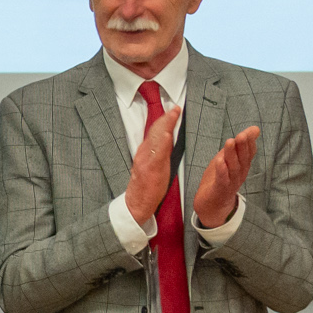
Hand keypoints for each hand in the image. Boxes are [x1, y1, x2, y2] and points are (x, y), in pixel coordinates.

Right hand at [124, 101, 180, 228]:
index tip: (175, 110)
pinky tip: (167, 134)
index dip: (165, 120)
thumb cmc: (146, 187)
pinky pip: (157, 153)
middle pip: (155, 131)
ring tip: (173, 114)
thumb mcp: (152, 167)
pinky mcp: (149, 169)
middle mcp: (143, 153)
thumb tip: (167, 140)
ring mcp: (145, 160)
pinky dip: (162, 142)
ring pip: (155, 139)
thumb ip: (158, 153)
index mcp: (145, 152)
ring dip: (165, 125)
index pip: (155, 131)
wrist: (136, 204)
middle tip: (176, 108)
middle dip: (166, 118)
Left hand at [190, 124, 259, 230]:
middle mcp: (240, 173)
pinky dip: (221, 170)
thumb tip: (254, 129)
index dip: (250, 141)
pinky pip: (222, 179)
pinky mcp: (220, 189)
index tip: (252, 130)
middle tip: (242, 134)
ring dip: (232, 154)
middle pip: (243, 159)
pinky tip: (220, 161)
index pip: (249, 152)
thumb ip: (239, 145)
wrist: (212, 205)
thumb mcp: (229, 158)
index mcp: (242, 165)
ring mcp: (231, 182)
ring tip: (230, 141)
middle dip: (243, 146)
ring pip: (233, 167)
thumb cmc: (221, 178)